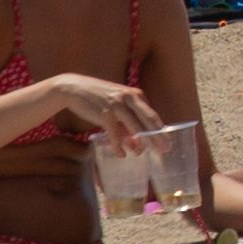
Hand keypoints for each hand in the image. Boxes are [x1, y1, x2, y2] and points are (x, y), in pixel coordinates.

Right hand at [36, 74, 162, 142]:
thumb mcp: (117, 106)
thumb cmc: (98, 98)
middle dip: (158, 137)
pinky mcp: (105, 114)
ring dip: (140, 143)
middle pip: (148, 120)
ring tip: (142, 154)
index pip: (152, 115)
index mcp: (135, 94)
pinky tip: (121, 154)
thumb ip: (127, 123)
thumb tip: (137, 145)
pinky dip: (119, 145)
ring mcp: (117, 105)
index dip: (160, 130)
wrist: (75, 89)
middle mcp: (129, 98)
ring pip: (135, 127)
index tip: (167, 142)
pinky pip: (115, 134)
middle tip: (165, 150)